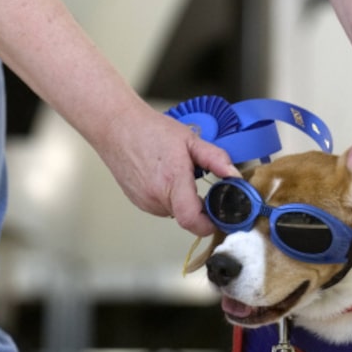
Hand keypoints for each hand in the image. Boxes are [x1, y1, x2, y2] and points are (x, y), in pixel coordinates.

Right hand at [95, 111, 240, 236]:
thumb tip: (235, 176)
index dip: (210, 224)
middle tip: (198, 181)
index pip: (193, 221)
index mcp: (172, 181)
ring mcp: (144, 202)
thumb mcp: (190, 140)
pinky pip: (160, 206)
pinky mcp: (137, 202)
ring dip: (182, 199)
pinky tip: (161, 176)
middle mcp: (156, 197)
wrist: (116, 127)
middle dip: (198, 205)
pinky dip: (167, 196)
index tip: (220, 216)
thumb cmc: (149, 130)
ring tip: (175, 173)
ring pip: (174, 212)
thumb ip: (216, 159)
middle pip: (187, 217)